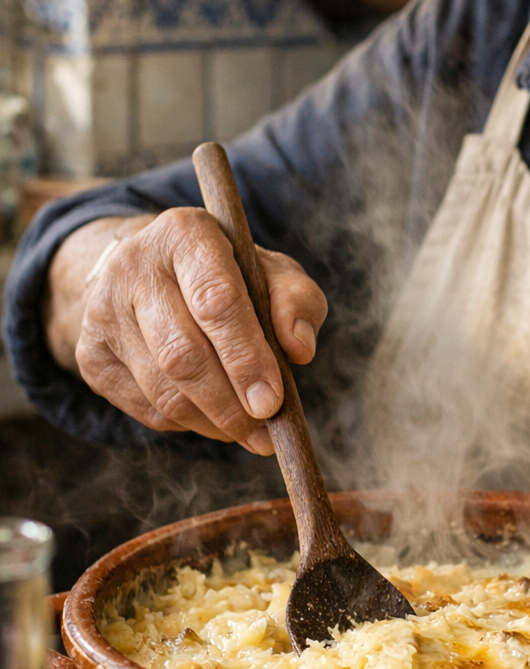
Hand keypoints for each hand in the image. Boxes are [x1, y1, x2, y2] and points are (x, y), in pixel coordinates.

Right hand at [56, 209, 326, 453]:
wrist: (151, 273)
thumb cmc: (228, 274)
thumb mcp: (271, 272)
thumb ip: (297, 301)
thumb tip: (299, 348)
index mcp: (185, 233)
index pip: (216, 301)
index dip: (246, 357)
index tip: (272, 402)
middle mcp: (134, 266)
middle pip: (182, 354)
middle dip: (229, 404)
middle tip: (265, 434)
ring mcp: (102, 312)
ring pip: (162, 390)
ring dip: (212, 423)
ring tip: (248, 432)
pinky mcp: (91, 355)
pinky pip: (145, 408)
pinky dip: (187, 424)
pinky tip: (212, 417)